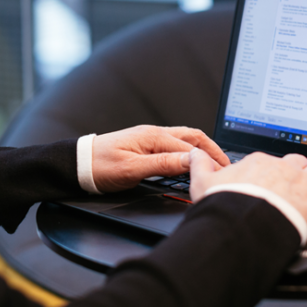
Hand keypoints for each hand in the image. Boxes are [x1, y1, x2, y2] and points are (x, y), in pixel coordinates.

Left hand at [91, 125, 230, 192]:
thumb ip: (163, 164)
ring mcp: (150, 139)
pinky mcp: (146, 146)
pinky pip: (174, 145)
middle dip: (212, 149)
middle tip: (228, 165)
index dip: (209, 160)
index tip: (222, 173)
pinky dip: (190, 152)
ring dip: (202, 149)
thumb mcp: (132, 169)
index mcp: (153, 137)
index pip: (190, 147)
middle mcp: (154, 134)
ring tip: (217, 163)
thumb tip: (190, 161)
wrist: (78, 164)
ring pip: (185, 140)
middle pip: (192, 137)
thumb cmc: (100, 166)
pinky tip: (194, 162)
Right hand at [188, 150, 306, 230]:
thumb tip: (195, 152)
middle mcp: (283, 168)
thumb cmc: (224, 205)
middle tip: (294, 185)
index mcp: (259, 162)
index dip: (271, 171)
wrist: (243, 224)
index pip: (270, 160)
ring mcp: (301, 184)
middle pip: (299, 160)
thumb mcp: (202, 182)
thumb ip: (199, 164)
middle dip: (299, 171)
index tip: (268, 181)